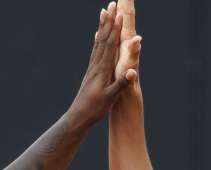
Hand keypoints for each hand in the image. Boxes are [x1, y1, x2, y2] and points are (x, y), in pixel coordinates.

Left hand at [66, 3, 136, 129]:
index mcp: (102, 70)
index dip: (114, 29)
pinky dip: (99, 39)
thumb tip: (132, 71)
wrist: (78, 117)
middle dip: (108, 21)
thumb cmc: (94, 109)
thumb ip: (121, 84)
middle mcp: (96, 65)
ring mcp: (92, 67)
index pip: (109, 45)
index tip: (118, 14)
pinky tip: (99, 35)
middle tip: (111, 5)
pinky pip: (96, 51)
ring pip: (98, 42)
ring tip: (104, 12)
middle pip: (103, 38)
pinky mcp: (91, 72)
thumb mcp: (110, 98)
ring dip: (102, 26)